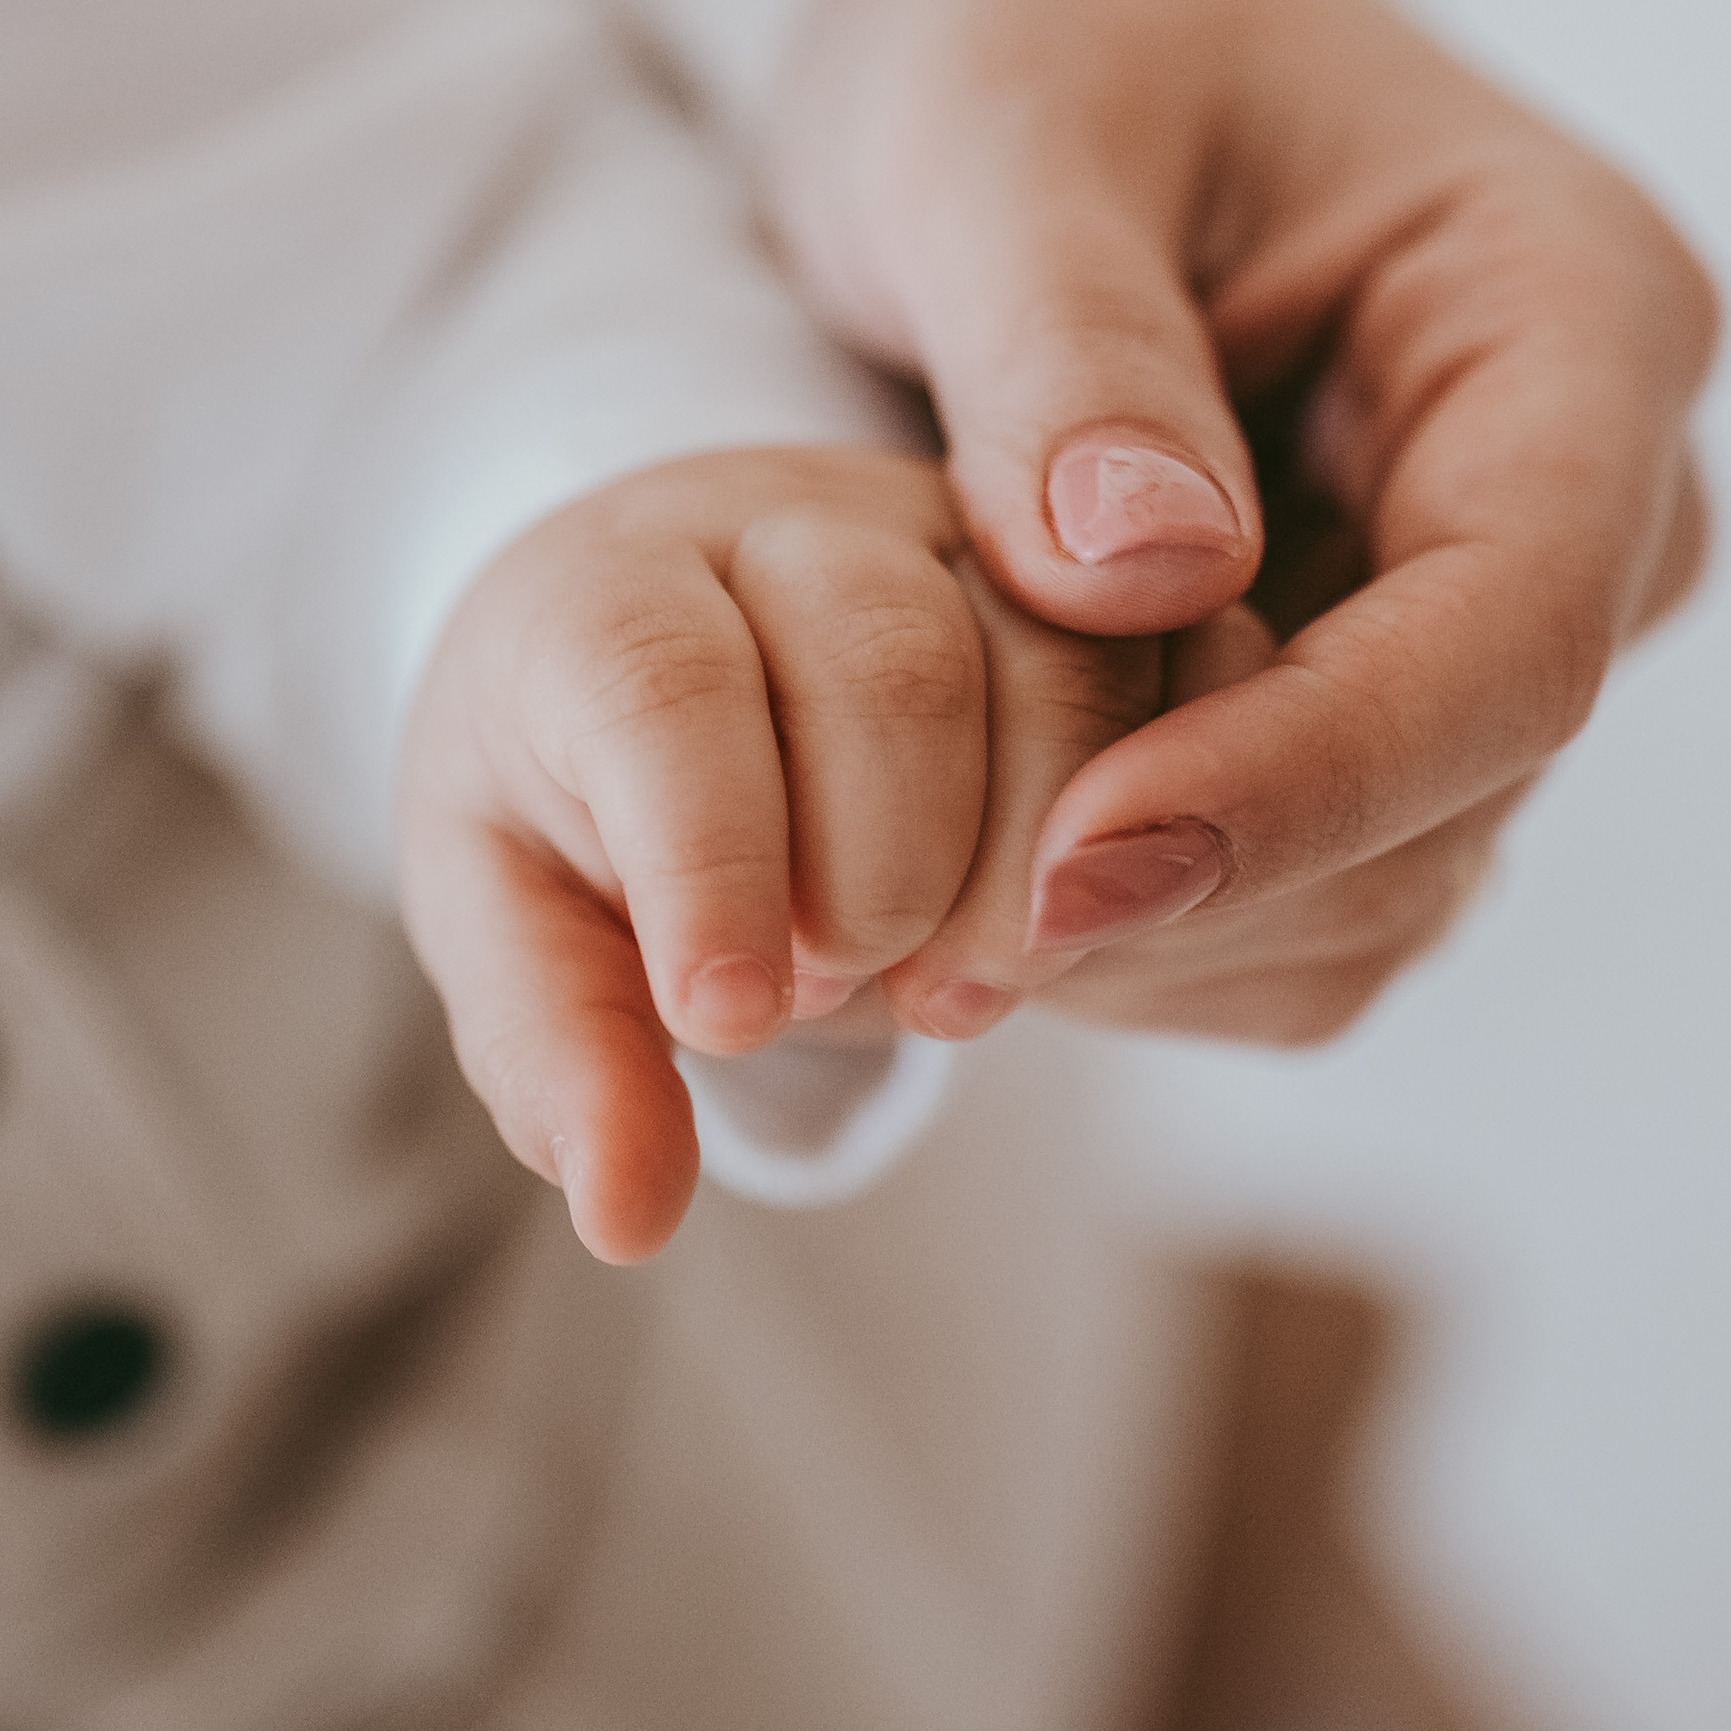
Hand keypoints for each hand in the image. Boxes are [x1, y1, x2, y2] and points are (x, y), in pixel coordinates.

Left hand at [396, 447, 1173, 1259]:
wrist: (695, 666)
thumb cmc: (585, 798)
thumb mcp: (515, 918)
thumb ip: (559, 1047)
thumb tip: (626, 1211)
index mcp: (617, 581)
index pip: (659, 684)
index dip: (706, 857)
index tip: (727, 1018)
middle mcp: (808, 520)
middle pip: (891, 664)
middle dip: (885, 878)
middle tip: (841, 989)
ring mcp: (984, 541)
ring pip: (1077, 659)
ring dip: (1041, 876)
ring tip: (952, 982)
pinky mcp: (1121, 593)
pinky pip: (1215, 686)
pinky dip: (1171, 850)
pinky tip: (1079, 932)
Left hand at [767, 0, 1719, 1041]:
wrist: (1056, 8)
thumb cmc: (1046, 15)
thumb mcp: (1006, 128)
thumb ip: (1069, 344)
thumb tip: (1149, 582)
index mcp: (1579, 308)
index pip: (1512, 628)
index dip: (1303, 781)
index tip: (1067, 869)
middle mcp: (1599, 487)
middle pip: (1459, 786)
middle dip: (1197, 877)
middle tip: (920, 947)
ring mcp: (1513, 606)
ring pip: (1387, 882)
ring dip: (1158, 929)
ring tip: (905, 911)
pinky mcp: (1401, 692)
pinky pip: (1310, 886)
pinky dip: (1145, 919)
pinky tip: (958, 877)